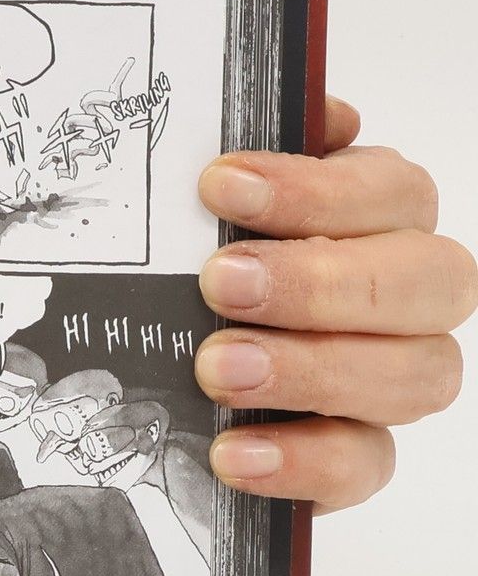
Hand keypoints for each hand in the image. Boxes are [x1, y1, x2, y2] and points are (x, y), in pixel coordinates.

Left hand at [196, 95, 473, 511]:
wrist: (148, 372)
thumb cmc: (189, 259)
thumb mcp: (195, 205)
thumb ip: (245, 161)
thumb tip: (307, 113)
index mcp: (375, 214)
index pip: (389, 189)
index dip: (313, 188)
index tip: (218, 186)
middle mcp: (404, 293)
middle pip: (427, 280)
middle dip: (320, 280)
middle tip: (220, 283)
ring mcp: (390, 376)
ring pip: (414, 374)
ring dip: (312, 369)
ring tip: (215, 368)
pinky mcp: (355, 452)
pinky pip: (364, 462)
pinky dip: (302, 460)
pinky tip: (233, 452)